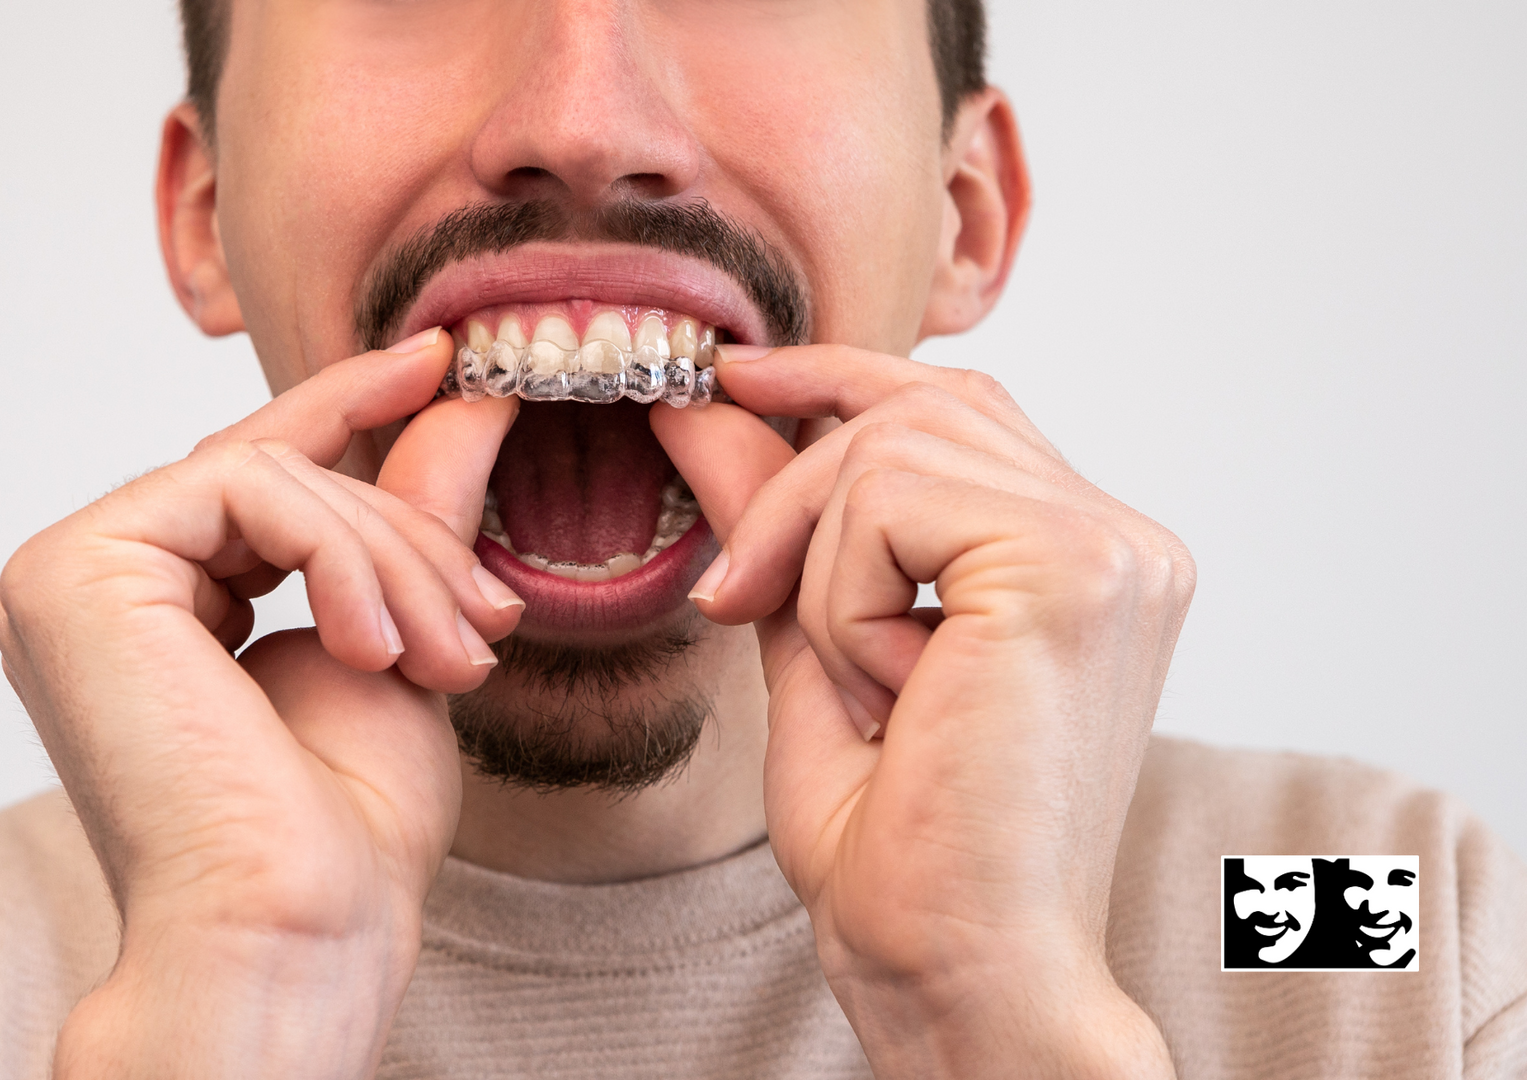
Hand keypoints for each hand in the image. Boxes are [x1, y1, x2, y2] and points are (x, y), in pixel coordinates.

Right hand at [0, 330, 522, 1077]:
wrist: (295, 928)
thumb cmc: (341, 830)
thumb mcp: (396, 638)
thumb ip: (406, 517)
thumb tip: (458, 398)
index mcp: (151, 610)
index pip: (253, 475)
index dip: (343, 405)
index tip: (436, 362)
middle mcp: (93, 588)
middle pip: (274, 477)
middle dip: (402, 536)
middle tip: (483, 624)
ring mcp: (66, 577)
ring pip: (269, 475)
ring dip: (389, 557)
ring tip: (448, 657)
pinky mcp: (72, 572)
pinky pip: (249, 488)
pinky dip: (341, 555)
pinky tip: (374, 649)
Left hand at [653, 345, 1191, 1078]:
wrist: (959, 972)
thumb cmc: (903, 850)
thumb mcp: (814, 648)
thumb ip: (778, 523)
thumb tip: (706, 407)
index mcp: (1087, 561)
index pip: (958, 406)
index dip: (840, 376)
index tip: (733, 378)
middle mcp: (1122, 542)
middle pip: (918, 405)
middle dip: (791, 489)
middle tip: (732, 599)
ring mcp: (1113, 548)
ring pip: (889, 447)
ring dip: (819, 571)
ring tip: (862, 690)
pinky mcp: (1073, 567)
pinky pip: (887, 498)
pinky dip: (842, 600)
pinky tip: (893, 696)